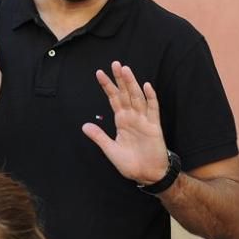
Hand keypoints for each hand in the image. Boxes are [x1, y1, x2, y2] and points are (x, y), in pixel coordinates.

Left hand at [81, 61, 169, 184]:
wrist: (147, 175)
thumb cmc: (130, 163)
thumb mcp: (111, 150)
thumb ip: (99, 137)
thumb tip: (84, 125)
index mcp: (121, 121)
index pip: (113, 99)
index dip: (107, 86)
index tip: (99, 73)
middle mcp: (132, 117)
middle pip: (125, 93)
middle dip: (120, 79)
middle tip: (115, 63)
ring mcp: (144, 120)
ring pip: (137, 97)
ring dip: (132, 83)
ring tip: (126, 70)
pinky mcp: (154, 126)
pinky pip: (153, 109)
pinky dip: (150, 98)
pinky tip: (147, 86)